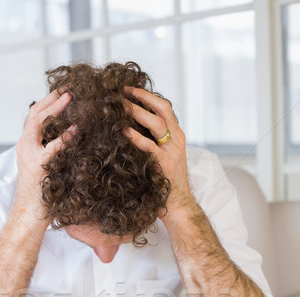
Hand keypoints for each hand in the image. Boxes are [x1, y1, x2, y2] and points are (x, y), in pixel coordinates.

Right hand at [15, 89, 72, 221]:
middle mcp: (25, 146)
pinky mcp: (37, 166)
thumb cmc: (43, 194)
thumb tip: (73, 137)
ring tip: (70, 98)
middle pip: (34, 114)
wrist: (30, 214)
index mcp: (27, 145)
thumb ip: (53, 151)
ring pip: (37, 123)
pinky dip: (64, 137)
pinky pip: (51, 147)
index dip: (49, 101)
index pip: (35, 117)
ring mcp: (29, 155)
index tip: (63, 90)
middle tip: (69, 87)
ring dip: (54, 108)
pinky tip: (75, 129)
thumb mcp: (47, 166)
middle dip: (51, 98)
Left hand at [124, 87, 191, 211]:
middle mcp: (176, 140)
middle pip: (162, 109)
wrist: (179, 204)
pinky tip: (123, 130)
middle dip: (142, 97)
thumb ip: (154, 141)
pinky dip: (135, 136)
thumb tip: (131, 127)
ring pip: (157, 123)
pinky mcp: (164, 164)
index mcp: (177, 136)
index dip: (147, 96)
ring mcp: (172, 152)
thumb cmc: (166, 181)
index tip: (130, 89)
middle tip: (122, 91)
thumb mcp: (164, 156)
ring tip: (121, 105)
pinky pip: (149, 146)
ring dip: (137, 112)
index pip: (164, 108)